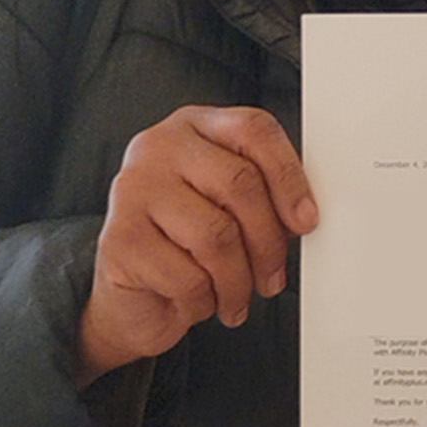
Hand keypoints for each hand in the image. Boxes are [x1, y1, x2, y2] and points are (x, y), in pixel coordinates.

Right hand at [78, 106, 316, 384]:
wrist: (130, 297)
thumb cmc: (185, 244)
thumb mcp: (227, 207)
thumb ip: (260, 195)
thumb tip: (303, 215)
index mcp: (194, 127)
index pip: (254, 130)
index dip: (289, 176)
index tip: (307, 219)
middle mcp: (158, 147)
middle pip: (240, 183)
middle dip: (268, 241)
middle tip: (273, 276)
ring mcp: (133, 189)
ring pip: (217, 235)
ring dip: (238, 281)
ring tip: (237, 297)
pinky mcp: (119, 238)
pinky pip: (187, 276)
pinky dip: (204, 300)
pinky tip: (199, 300)